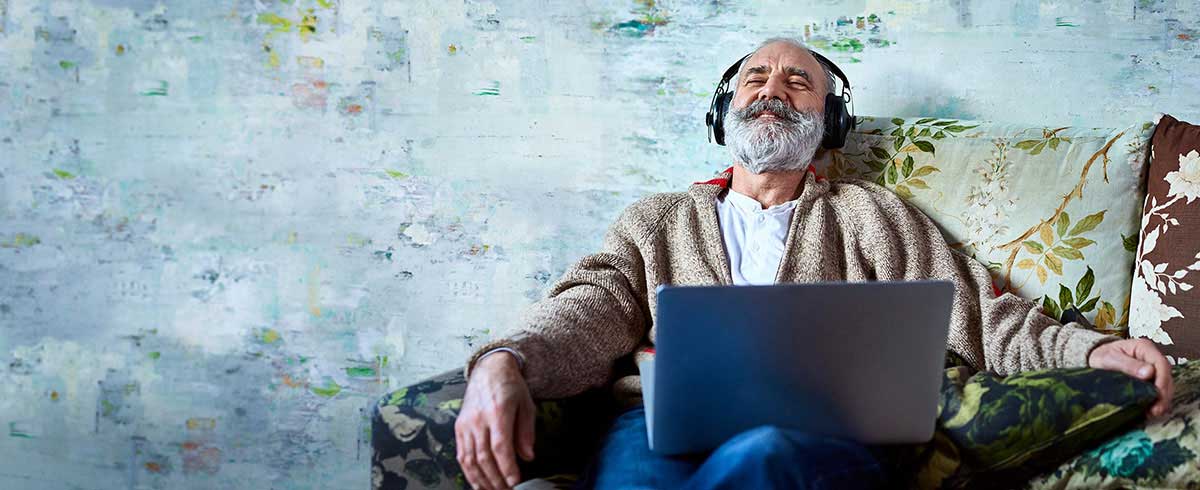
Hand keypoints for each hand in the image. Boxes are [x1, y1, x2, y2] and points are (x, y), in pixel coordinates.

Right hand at [455, 352, 536, 489]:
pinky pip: (461, 454)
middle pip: (484, 456)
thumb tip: (528, 457)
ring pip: (470, 458)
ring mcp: (466, 423)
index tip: (515, 481)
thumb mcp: (526, 405)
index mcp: (498, 411)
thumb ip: (526, 432)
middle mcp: (478, 418)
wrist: (489, 369)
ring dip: (481, 479)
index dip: (507, 467)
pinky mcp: (459, 427)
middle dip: (496, 479)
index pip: (500, 446)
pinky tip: (478, 482)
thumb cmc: (510, 387)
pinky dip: (468, 471)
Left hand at [1088, 338, 1174, 417]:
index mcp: (1144, 348)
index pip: (1161, 364)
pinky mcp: (1150, 379)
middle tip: (1157, 409)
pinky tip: (1150, 410)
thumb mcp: (1109, 358)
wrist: (1095, 359)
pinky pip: (1158, 390)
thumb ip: (1128, 365)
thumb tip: (1149, 372)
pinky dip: (1156, 401)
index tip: (1158, 394)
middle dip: (1164, 394)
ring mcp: (1152, 368)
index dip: (1163, 380)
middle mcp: (1151, 358)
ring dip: (1162, 400)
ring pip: (1165, 385)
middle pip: (1166, 376)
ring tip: (1154, 412)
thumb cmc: (1101, 355)